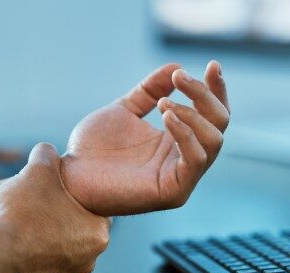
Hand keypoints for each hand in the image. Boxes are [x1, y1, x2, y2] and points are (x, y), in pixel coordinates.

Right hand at [0, 143, 110, 272]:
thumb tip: (47, 150)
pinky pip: (42, 258)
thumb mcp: (37, 171)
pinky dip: (32, 246)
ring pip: (60, 242)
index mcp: (99, 234)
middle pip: (78, 224)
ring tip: (25, 215)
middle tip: (41, 196)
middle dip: (61, 210)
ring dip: (47, 229)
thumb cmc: (20, 213)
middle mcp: (89, 260)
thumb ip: (48, 155)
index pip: (96, 205)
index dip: (76, 190)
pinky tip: (16, 233)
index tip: (58, 183)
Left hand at [61, 62, 229, 215]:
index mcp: (177, 140)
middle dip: (204, 95)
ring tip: (163, 103)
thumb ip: (150, 91)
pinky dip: (185, 133)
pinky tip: (166, 116)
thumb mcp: (124, 110)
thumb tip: (176, 67)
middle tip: (180, 77)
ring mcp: (182, 177)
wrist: (70, 176)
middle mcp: (185, 158)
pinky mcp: (174, 191)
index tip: (211, 65)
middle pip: (219, 123)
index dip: (215, 89)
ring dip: (192, 113)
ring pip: (213, 139)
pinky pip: (196, 159)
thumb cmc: (93, 148)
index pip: (212, 114)